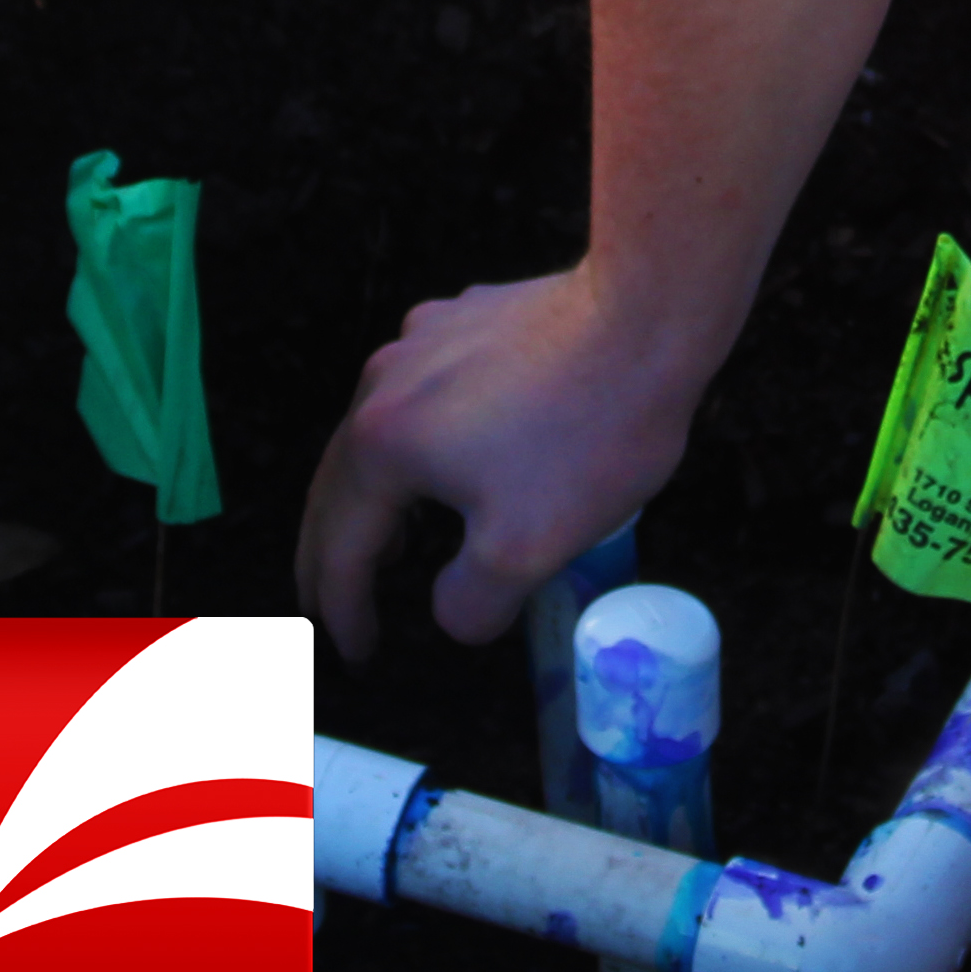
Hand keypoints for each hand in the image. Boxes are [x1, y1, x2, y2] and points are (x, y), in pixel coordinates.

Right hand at [295, 265, 700, 657]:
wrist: (646, 315)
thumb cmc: (587, 435)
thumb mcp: (526, 550)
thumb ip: (471, 603)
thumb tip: (452, 611)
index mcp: (383, 443)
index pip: (343, 548)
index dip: (344, 612)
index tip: (356, 657)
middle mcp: (384, 382)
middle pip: (339, 484)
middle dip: (330, 553)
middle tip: (324, 606)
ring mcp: (423, 339)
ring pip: (379, 431)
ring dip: (372, 496)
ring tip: (389, 545)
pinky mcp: (468, 316)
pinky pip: (423, 392)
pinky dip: (418, 442)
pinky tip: (452, 453)